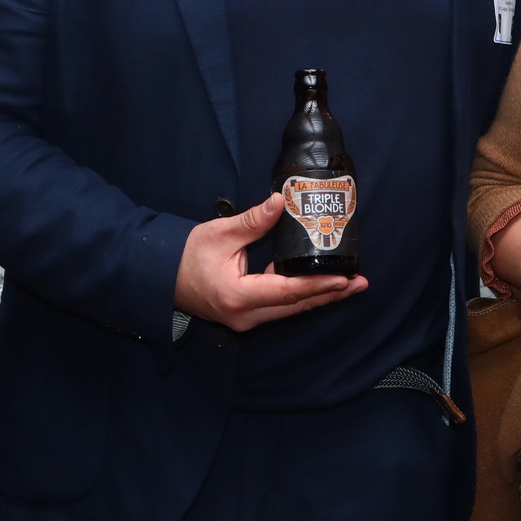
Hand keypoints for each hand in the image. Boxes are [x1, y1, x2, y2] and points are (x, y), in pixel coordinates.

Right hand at [173, 193, 368, 333]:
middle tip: (360, 283)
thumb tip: (280, 201)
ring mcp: (246, 319)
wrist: (160, 277)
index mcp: (239, 296)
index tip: (345, 279)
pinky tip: (321, 285)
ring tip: (349, 284)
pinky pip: (280, 307)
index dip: (319, 285)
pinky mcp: (246, 315)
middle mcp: (246, 315)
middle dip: (330, 293)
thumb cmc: (186, 255)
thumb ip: (253, 220)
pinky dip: (302, 296)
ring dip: (319, 295)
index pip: (288, 292)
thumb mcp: (219, 233)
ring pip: (290, 309)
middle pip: (296, 305)